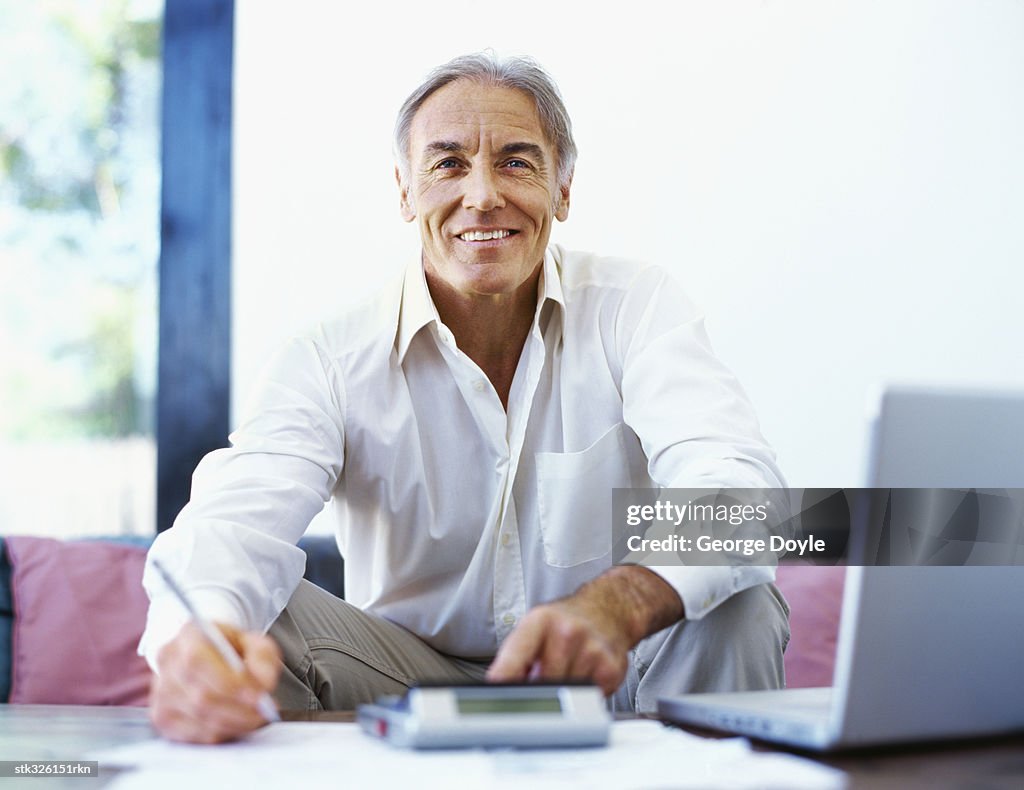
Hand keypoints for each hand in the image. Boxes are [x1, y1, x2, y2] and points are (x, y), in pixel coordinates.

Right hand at [149, 622, 281, 743]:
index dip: (229, 683)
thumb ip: (262, 657)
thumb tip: (264, 685)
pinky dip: (220, 735)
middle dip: (238, 710)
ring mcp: (160, 692)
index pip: (198, 662)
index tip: (259, 696)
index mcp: (188, 635)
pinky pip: (192, 736)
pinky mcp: (162, 718)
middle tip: (264, 713)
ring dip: (233, 724)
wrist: (209, 654)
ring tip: (255, 719)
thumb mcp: (254, 641)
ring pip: (197, 718)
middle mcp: (167, 662)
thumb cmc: (232, 648)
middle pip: (199, 696)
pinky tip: (236, 726)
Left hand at [486, 566, 682, 695]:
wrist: (607, 610)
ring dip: (563, 691)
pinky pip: (589, 697)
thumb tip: (501, 689)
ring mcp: (591, 650)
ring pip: (566, 694)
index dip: (503, 679)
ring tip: (566, 670)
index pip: (515, 656)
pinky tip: (585, 673)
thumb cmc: (565, 622)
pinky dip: (584, 693)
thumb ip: (516, 657)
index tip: (497, 694)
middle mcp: (567, 632)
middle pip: (541, 683)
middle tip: (542, 677)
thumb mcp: (534, 628)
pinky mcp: (610, 668)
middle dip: (538, 687)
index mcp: (540, 621)